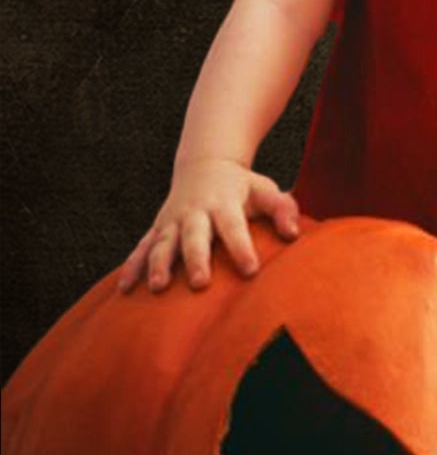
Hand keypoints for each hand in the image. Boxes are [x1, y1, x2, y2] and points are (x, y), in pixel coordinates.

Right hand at [118, 158, 300, 293]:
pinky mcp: (157, 229)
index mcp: (224, 203)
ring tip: (158, 288)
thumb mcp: (265, 189)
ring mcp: (172, 221)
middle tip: (200, 284)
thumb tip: (294, 234)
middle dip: (196, 260)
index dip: (242, 248)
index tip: (251, 270)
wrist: (205, 165)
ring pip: (162, 243)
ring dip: (158, 265)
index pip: (234, 227)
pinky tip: (124, 289)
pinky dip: (132, 267)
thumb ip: (283, 209)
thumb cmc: (242, 186)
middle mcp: (194, 213)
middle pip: (194, 237)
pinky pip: (140, 248)